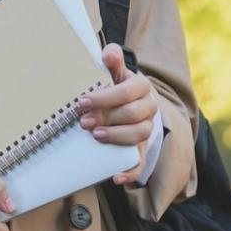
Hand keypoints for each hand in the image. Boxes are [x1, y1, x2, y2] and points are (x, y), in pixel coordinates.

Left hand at [82, 44, 158, 185]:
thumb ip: (113, 59)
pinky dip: (129, 172)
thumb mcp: (115, 72)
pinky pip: (141, 163)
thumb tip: (108, 53)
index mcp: (141, 87)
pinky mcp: (141, 149)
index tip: (82, 102)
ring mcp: (146, 129)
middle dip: (107, 117)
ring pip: (139, 134)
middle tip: (83, 121)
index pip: (127, 91)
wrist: (128, 104)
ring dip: (116, 136)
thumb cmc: (116, 86)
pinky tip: (115, 177)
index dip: (105, 97)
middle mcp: (148, 108)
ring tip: (95, 136)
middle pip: (133, 114)